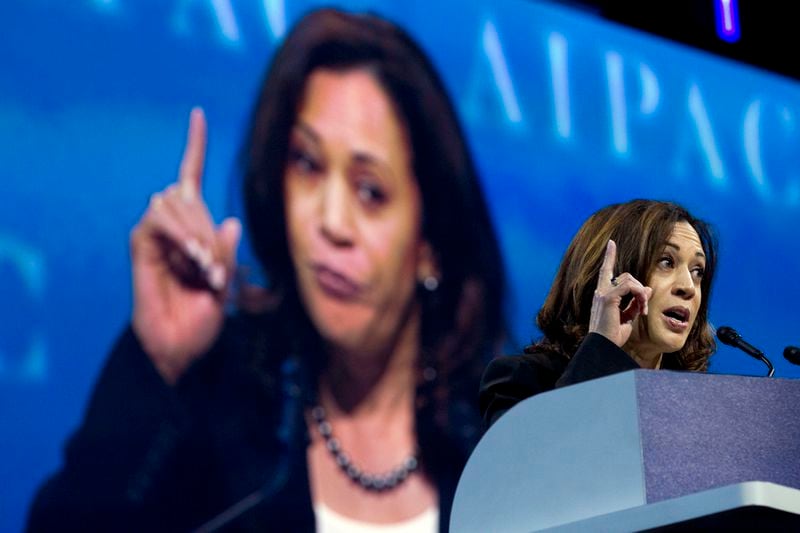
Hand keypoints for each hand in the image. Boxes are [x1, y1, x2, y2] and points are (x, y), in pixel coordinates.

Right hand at [131, 108, 240, 383]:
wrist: (179, 346)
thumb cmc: (204, 318)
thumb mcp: (227, 284)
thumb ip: (228, 253)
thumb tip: (231, 221)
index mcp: (196, 228)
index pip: (191, 176)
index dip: (195, 145)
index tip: (198, 114)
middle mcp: (175, 225)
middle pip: (190, 195)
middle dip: (211, 230)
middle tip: (219, 270)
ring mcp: (156, 232)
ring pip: (175, 203)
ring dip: (197, 234)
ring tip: (207, 269)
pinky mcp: (141, 242)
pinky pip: (158, 218)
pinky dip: (180, 235)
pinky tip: (192, 259)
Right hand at [588, 239, 651, 347]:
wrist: (605, 347)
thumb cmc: (613, 336)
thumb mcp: (628, 317)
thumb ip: (636, 302)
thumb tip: (647, 289)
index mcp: (603, 295)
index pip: (606, 271)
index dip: (609, 256)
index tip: (611, 243)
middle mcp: (601, 292)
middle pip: (626, 276)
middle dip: (640, 289)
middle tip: (644, 308)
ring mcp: (603, 294)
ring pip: (629, 279)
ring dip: (641, 294)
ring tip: (642, 310)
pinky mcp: (608, 298)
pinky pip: (630, 286)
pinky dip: (640, 296)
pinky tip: (641, 309)